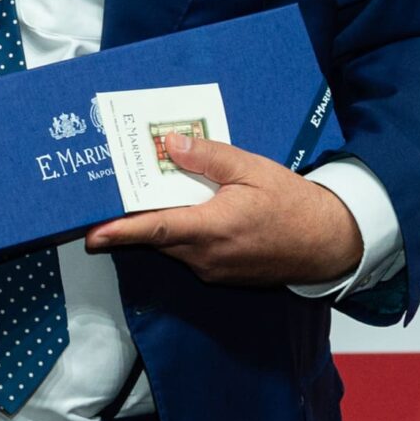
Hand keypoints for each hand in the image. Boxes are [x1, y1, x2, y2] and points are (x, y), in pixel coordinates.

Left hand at [83, 131, 361, 286]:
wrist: (330, 242)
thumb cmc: (294, 204)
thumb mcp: (253, 170)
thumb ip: (209, 158)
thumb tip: (170, 145)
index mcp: (212, 229)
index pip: (153, 231)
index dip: (118, 232)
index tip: (90, 234)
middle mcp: (206, 257)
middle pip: (157, 236)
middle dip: (133, 219)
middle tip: (114, 193)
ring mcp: (213, 270)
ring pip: (173, 245)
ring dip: (160, 224)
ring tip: (151, 193)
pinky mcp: (222, 275)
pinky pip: (190, 252)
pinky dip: (182, 233)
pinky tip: (189, 209)